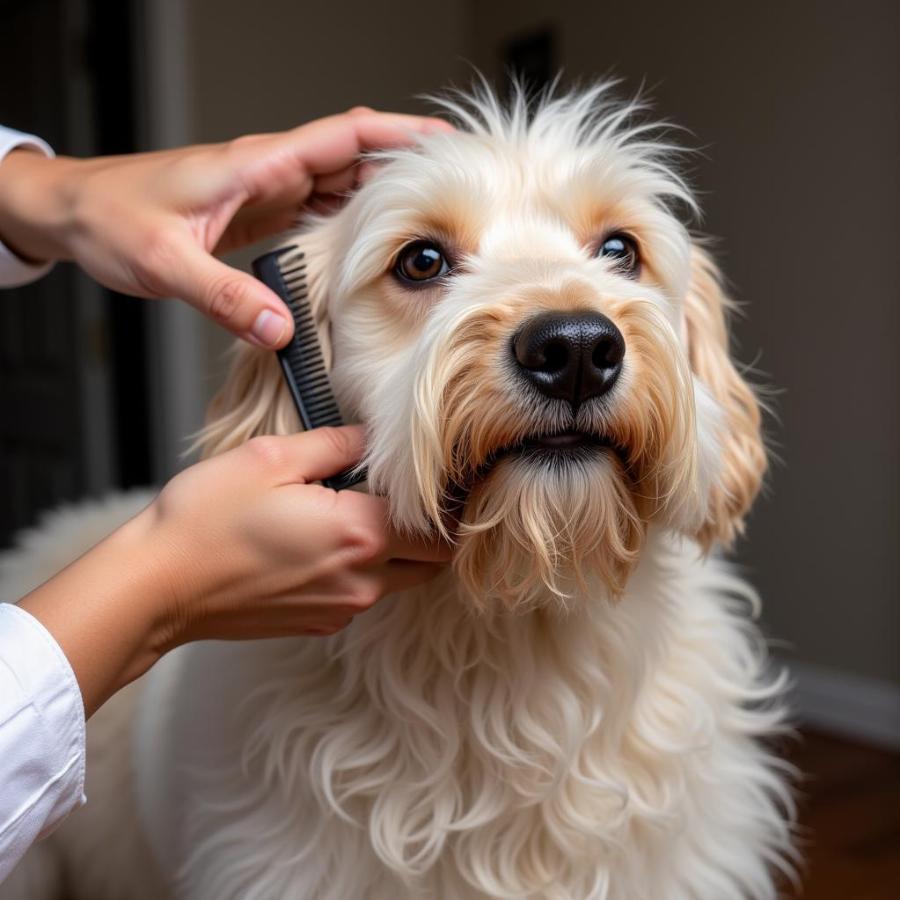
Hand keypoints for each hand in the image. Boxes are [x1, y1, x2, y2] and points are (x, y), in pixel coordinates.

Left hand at [0, 109, 451, 346]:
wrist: (77, 212)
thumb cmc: (111, 218)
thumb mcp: (165, 261)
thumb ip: (223, 297)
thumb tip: (280, 329)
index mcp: (256, 164)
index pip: (342, 137)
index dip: (397, 134)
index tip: (443, 142)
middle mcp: (268, 171)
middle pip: (353, 158)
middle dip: (406, 169)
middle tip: (453, 193)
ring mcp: (266, 190)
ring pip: (340, 183)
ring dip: (383, 196)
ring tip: (428, 220)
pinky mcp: (259, 210)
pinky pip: (319, 209)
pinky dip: (351, 219)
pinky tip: (371, 243)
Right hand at [19, 426, 449, 716]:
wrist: (158, 587)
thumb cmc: (206, 519)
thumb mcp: (271, 458)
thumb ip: (336, 444)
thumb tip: (370, 437)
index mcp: (359, 533)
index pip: (440, 528)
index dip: (445, 504)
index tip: (437, 481)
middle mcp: (361, 579)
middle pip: (433, 562)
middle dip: (434, 532)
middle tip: (407, 497)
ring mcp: (341, 608)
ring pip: (401, 580)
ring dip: (400, 551)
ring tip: (363, 513)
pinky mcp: (319, 623)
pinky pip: (364, 595)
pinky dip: (365, 570)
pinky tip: (327, 542)